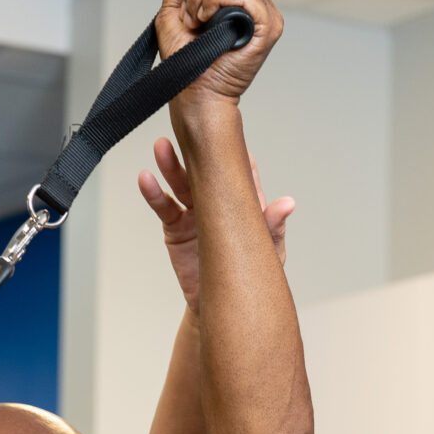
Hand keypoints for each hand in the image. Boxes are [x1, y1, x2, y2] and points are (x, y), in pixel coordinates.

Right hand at [139, 137, 292, 304]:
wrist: (223, 305)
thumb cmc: (251, 275)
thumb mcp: (267, 252)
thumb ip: (273, 226)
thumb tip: (288, 203)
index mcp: (243, 202)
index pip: (239, 169)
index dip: (233, 149)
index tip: (226, 128)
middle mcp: (217, 201)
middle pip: (204, 170)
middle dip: (194, 151)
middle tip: (185, 131)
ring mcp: (195, 212)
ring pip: (181, 183)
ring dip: (170, 166)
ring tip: (161, 147)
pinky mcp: (176, 228)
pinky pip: (164, 207)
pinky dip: (154, 193)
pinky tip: (145, 179)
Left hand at [156, 0, 282, 112]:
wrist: (195, 92)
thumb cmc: (186, 61)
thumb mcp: (174, 9)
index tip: (190, 13)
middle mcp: (256, 2)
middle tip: (194, 20)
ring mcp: (265, 13)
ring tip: (202, 24)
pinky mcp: (268, 25)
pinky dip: (215, 1)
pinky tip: (210, 22)